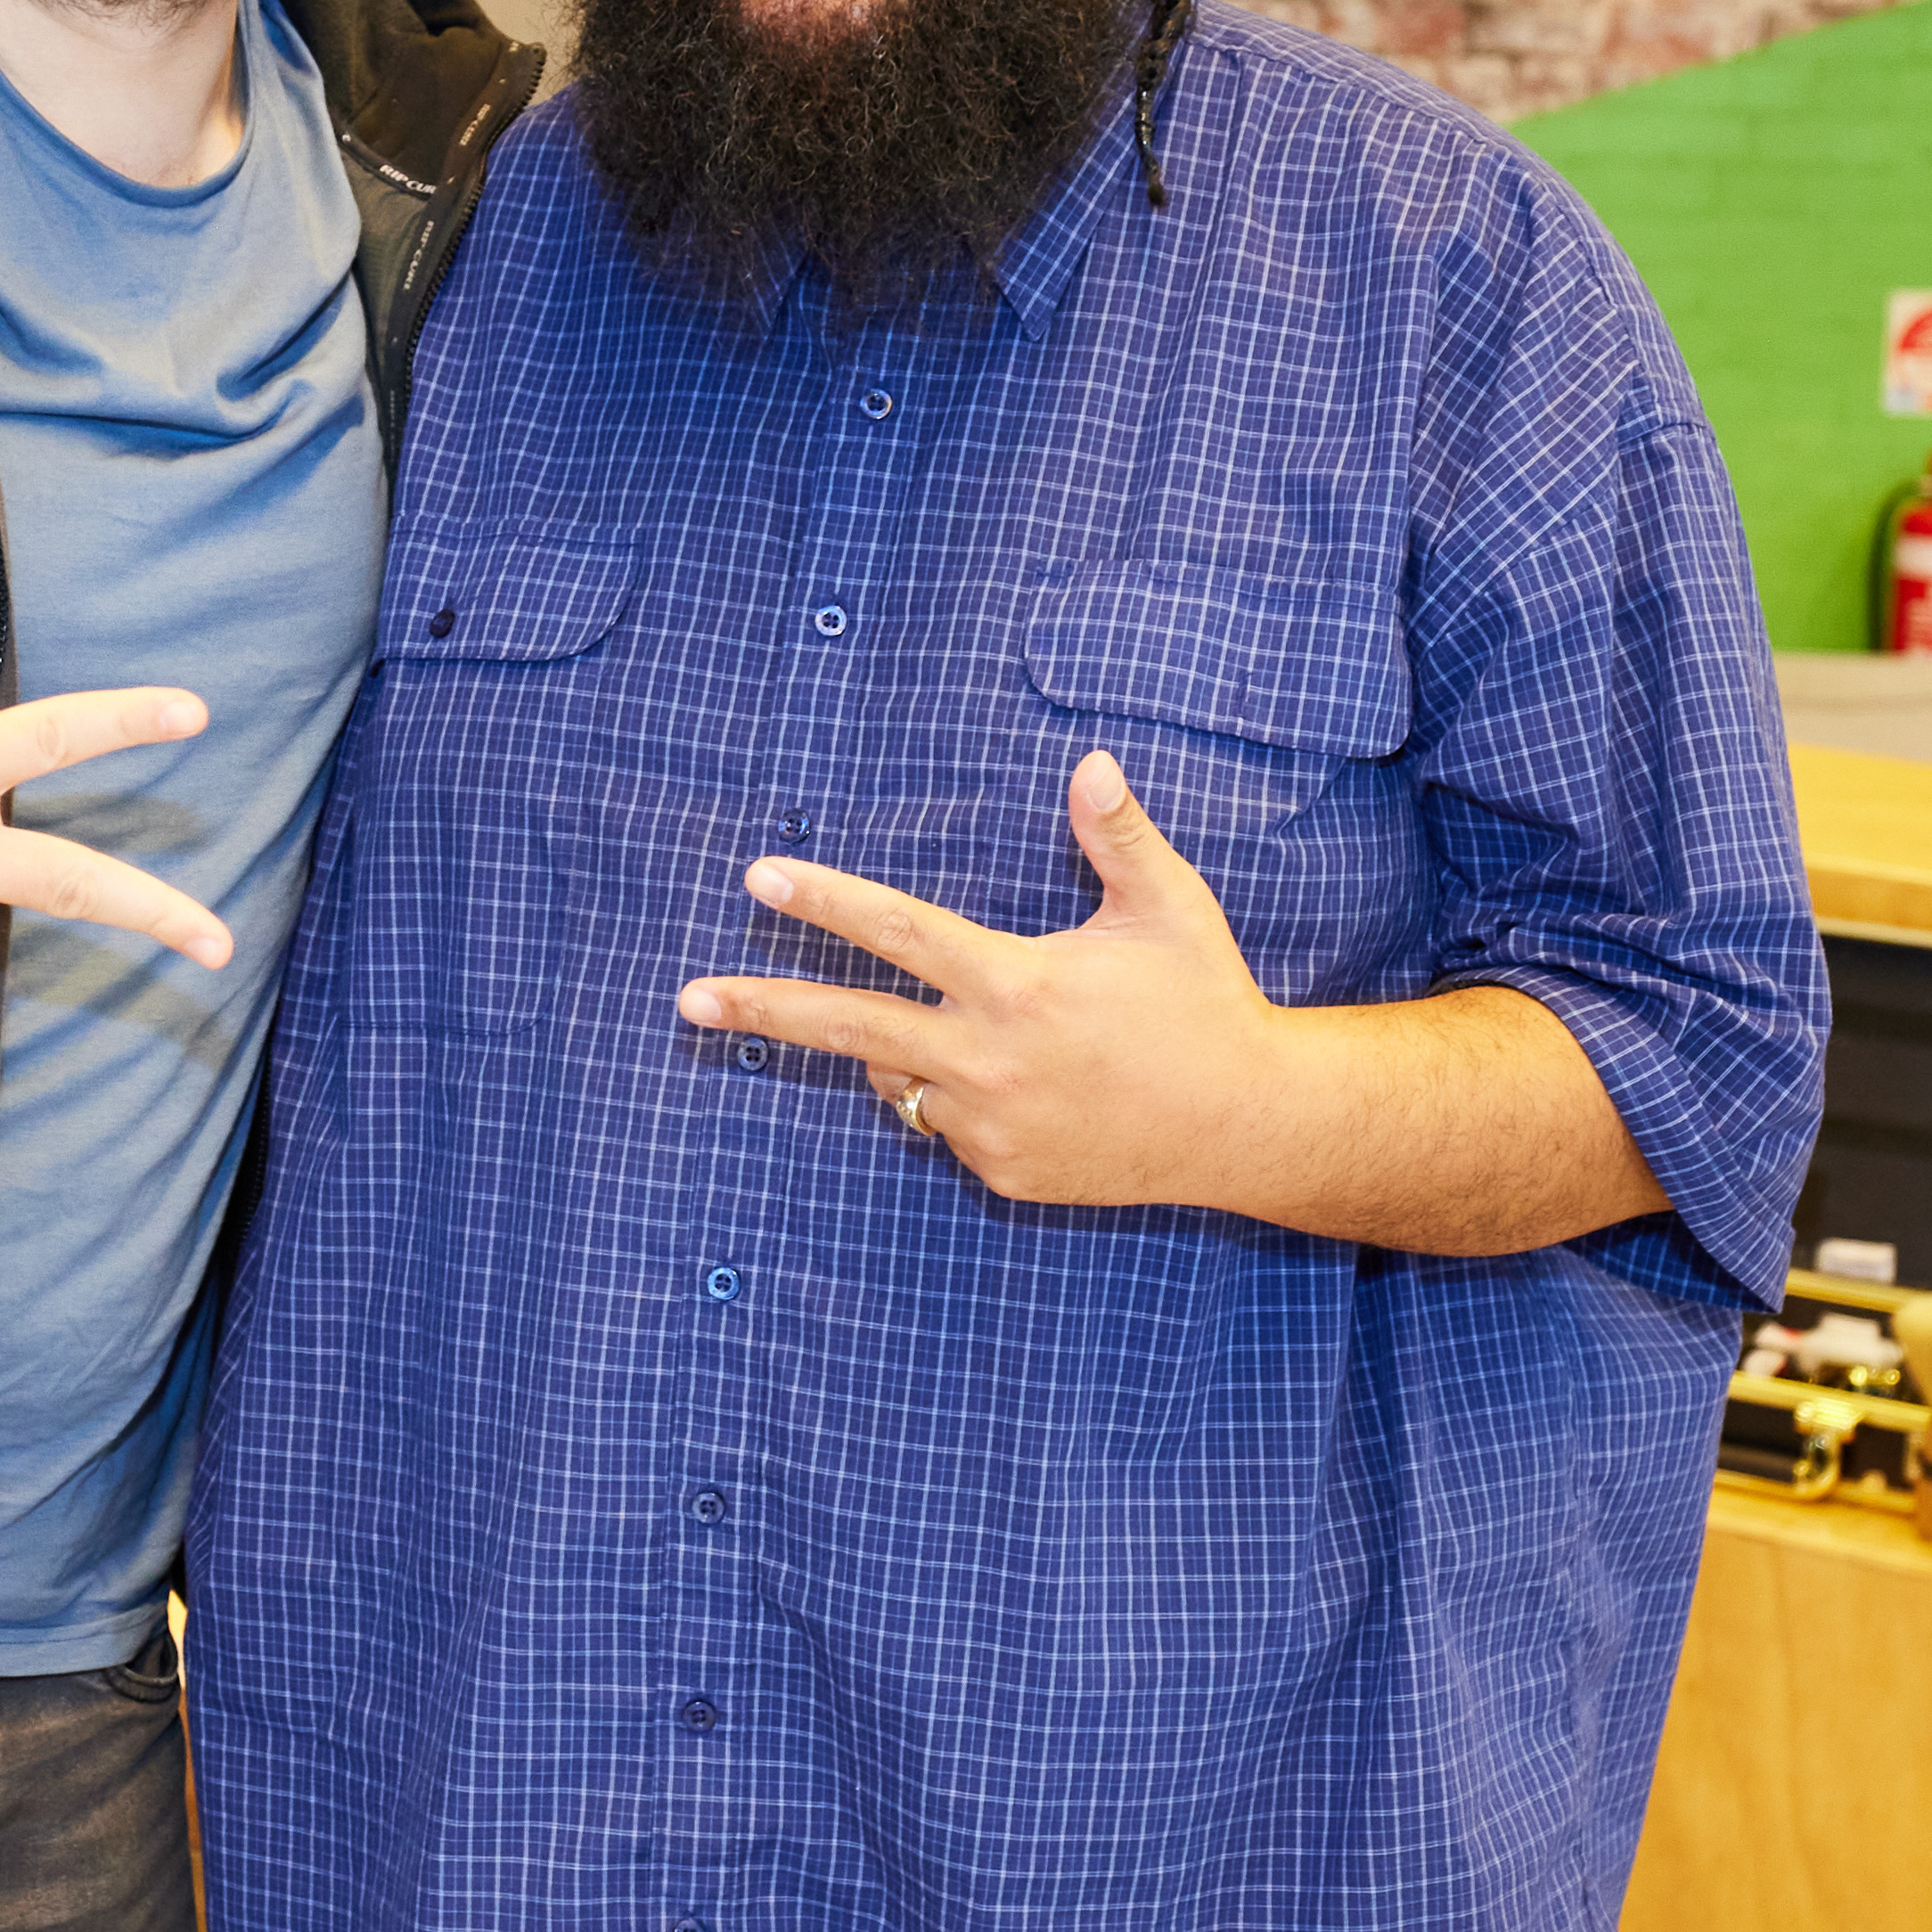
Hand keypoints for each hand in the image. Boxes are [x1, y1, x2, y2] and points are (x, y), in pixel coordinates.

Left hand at [675, 751, 1287, 1206]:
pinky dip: (962, 1095)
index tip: (758, 877)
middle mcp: (989, 1059)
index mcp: (1017, 984)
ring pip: (899, 1076)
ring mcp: (990, 1125)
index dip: (825, 901)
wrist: (1245, 1125)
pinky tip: (1035, 1083)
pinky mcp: (1000, 1173)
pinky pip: (947, 1124)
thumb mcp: (1168, 909)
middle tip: (687, 1000)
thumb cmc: (1206, 1002)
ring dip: (904, 1048)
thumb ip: (1118, 834)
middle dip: (762, 1008)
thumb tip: (1089, 758)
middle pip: (849, 1027)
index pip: (899, 933)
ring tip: (988, 1031)